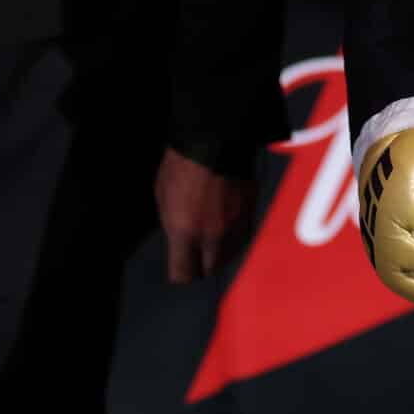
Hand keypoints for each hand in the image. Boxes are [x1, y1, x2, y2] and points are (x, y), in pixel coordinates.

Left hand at [153, 147, 256, 284]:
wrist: (215, 138)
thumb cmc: (181, 165)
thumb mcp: (162, 197)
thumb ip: (172, 224)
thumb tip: (179, 237)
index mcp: (185, 233)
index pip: (184, 274)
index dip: (181, 275)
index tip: (180, 269)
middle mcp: (213, 235)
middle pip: (211, 269)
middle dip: (203, 267)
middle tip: (198, 259)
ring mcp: (235, 223)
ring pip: (231, 254)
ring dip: (222, 253)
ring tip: (214, 244)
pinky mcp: (251, 210)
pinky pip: (244, 234)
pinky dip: (236, 236)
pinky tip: (228, 227)